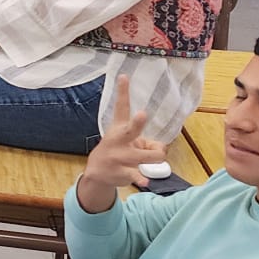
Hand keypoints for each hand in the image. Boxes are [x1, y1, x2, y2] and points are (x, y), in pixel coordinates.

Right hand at [80, 76, 167, 195]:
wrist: (97, 173)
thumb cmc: (118, 151)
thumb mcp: (129, 142)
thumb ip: (148, 142)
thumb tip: (161, 150)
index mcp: (119, 129)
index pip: (121, 107)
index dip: (123, 91)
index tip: (124, 76)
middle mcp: (119, 140)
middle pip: (132, 129)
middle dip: (137, 122)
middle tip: (142, 114)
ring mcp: (120, 157)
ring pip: (151, 156)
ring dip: (157, 157)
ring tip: (153, 159)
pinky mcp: (123, 172)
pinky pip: (139, 175)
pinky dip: (144, 178)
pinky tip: (147, 182)